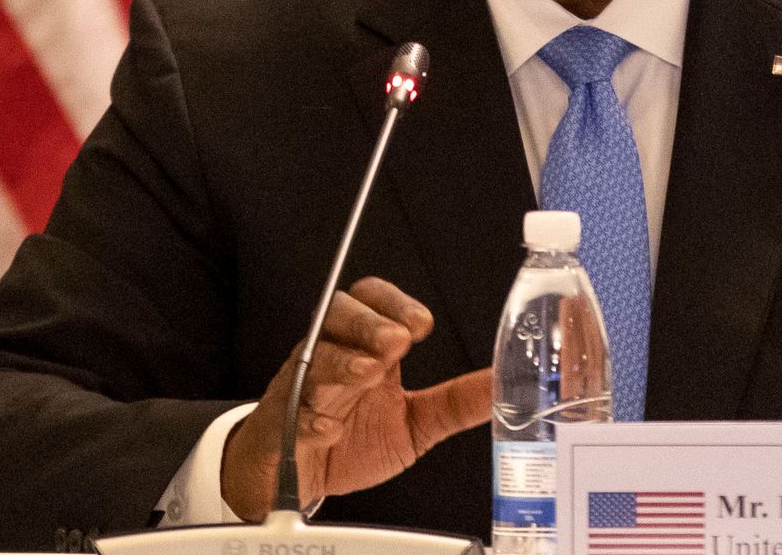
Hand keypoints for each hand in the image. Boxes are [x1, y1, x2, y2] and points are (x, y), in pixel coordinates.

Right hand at [220, 276, 492, 520]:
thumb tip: (501, 382)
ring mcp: (302, 389)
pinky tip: (329, 427)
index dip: (394, 304)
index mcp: (365, 350)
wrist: (298, 480)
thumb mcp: (415, 423)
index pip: (372, 300)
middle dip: (368, 324)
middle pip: (339, 315)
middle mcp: (332, 358)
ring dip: (341, 362)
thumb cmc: (351, 441)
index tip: (422, 325)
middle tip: (396, 342)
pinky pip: (288, 413)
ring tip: (367, 373)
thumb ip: (456, 402)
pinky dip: (309, 419)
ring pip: (313, 359)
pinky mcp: (280, 427)